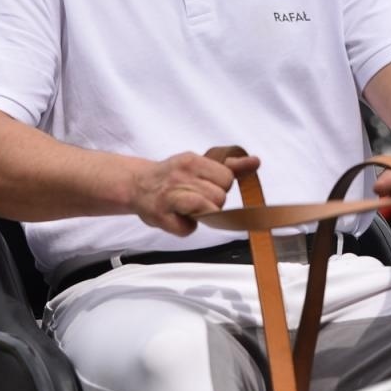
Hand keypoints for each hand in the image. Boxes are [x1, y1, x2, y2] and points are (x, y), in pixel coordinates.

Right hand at [129, 150, 259, 235]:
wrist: (136, 184)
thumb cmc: (173, 176)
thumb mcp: (200, 164)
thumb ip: (229, 166)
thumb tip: (255, 162)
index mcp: (192, 161)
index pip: (227, 179)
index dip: (220, 186)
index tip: (206, 186)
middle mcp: (180, 176)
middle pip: (219, 198)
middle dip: (211, 202)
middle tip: (194, 197)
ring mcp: (169, 197)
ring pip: (208, 212)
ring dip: (200, 214)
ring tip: (185, 207)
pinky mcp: (161, 217)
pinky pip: (187, 229)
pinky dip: (184, 228)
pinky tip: (175, 217)